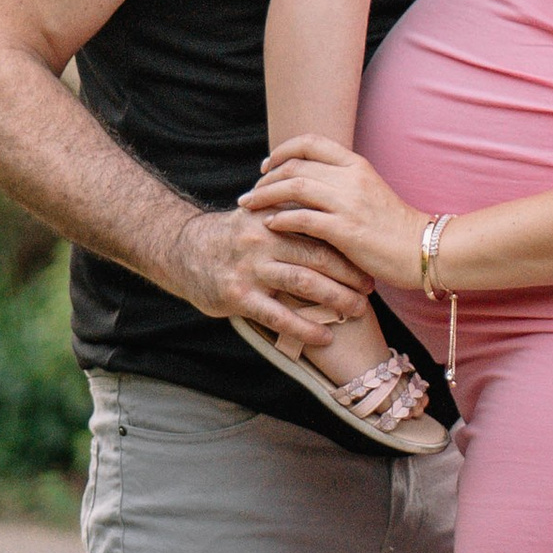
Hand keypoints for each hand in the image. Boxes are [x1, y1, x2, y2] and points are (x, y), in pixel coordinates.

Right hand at [170, 201, 372, 342]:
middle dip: (349, 274)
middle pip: (317, 255)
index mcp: (273, 216)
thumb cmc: (231, 236)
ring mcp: (250, 268)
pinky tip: (323, 337)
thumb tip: (332, 217)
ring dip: (335, 299)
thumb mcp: (258, 215)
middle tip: (371, 288)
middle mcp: (263, 239)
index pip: (319, 228)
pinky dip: (304, 328)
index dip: (348, 245)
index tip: (370, 258)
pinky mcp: (238, 296)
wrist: (182, 250)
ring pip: (303, 283)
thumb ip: (289, 215)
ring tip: (357, 311)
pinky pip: (277, 315)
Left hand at [242, 136, 425, 290]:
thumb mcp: (370, 193)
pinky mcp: (346, 230)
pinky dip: (280, 219)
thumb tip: (309, 183)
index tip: (267, 166)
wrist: (423, 250)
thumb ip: (342, 184)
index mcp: (357, 165)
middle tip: (251, 193)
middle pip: (295, 165)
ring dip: (265, 196)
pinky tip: (269, 225)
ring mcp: (349, 203)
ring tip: (250, 206)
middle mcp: (351, 178)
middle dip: (266, 178)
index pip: (311, 142)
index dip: (283, 151)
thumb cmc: (394, 228)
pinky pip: (303, 219)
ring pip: (294, 187)